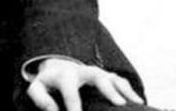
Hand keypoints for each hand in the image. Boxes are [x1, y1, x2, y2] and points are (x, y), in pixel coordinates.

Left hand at [26, 58, 143, 110]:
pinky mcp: (106, 77)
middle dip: (108, 89)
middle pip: (97, 75)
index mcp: (64, 75)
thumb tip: (53, 110)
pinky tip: (138, 102)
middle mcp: (82, 71)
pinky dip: (129, 90)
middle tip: (119, 104)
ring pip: (112, 77)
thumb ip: (40, 99)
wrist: (57, 69)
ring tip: (135, 103)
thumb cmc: (48, 84)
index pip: (70, 90)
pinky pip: (120, 81)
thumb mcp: (37, 88)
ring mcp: (96, 73)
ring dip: (124, 89)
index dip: (74, 104)